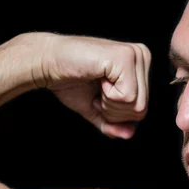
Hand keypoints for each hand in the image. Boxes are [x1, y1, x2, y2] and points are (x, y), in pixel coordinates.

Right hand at [30, 33, 150, 138]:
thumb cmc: (70, 81)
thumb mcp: (96, 108)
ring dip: (109, 103)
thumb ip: (114, 123)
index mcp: (139, 66)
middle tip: (96, 89)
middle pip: (141, 109)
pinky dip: (108, 96)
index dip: (114, 112)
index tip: (98, 93)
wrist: (47, 63)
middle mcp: (142, 56)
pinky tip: (97, 78)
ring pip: (137, 105)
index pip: (141, 109)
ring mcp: (135, 54)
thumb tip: (130, 134)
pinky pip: (127, 96)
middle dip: (112, 110)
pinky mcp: (125, 57)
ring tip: (97, 84)